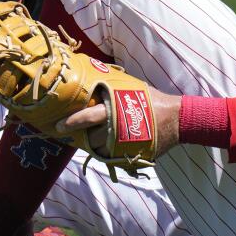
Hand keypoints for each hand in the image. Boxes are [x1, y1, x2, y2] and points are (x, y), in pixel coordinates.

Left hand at [58, 92, 180, 159]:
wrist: (177, 119)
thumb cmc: (153, 100)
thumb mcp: (133, 88)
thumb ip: (113, 88)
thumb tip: (94, 78)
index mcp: (115, 110)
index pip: (88, 117)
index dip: (71, 122)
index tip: (58, 126)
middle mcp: (117, 129)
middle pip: (91, 137)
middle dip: (84, 136)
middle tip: (78, 133)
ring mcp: (124, 145)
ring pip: (100, 149)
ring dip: (97, 144)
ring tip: (100, 137)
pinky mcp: (131, 156)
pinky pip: (112, 157)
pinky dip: (108, 152)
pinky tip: (112, 144)